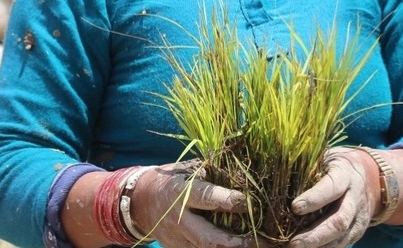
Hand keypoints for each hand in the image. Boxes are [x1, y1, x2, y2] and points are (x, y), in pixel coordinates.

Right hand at [131, 161, 252, 247]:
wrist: (140, 201)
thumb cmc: (171, 180)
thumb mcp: (186, 168)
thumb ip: (211, 170)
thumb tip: (240, 164)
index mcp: (181, 193)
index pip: (207, 198)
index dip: (229, 200)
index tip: (250, 201)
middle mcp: (179, 220)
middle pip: (209, 238)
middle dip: (237, 242)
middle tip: (262, 239)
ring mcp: (177, 239)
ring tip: (259, 246)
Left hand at [288, 147, 374, 247]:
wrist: (372, 177)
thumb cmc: (337, 165)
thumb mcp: (327, 156)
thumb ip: (309, 163)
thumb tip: (280, 165)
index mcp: (345, 175)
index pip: (331, 188)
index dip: (314, 198)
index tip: (294, 207)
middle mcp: (354, 199)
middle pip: (339, 221)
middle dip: (316, 235)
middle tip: (294, 243)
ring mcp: (358, 218)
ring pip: (341, 238)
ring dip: (319, 246)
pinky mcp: (357, 231)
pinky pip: (342, 244)